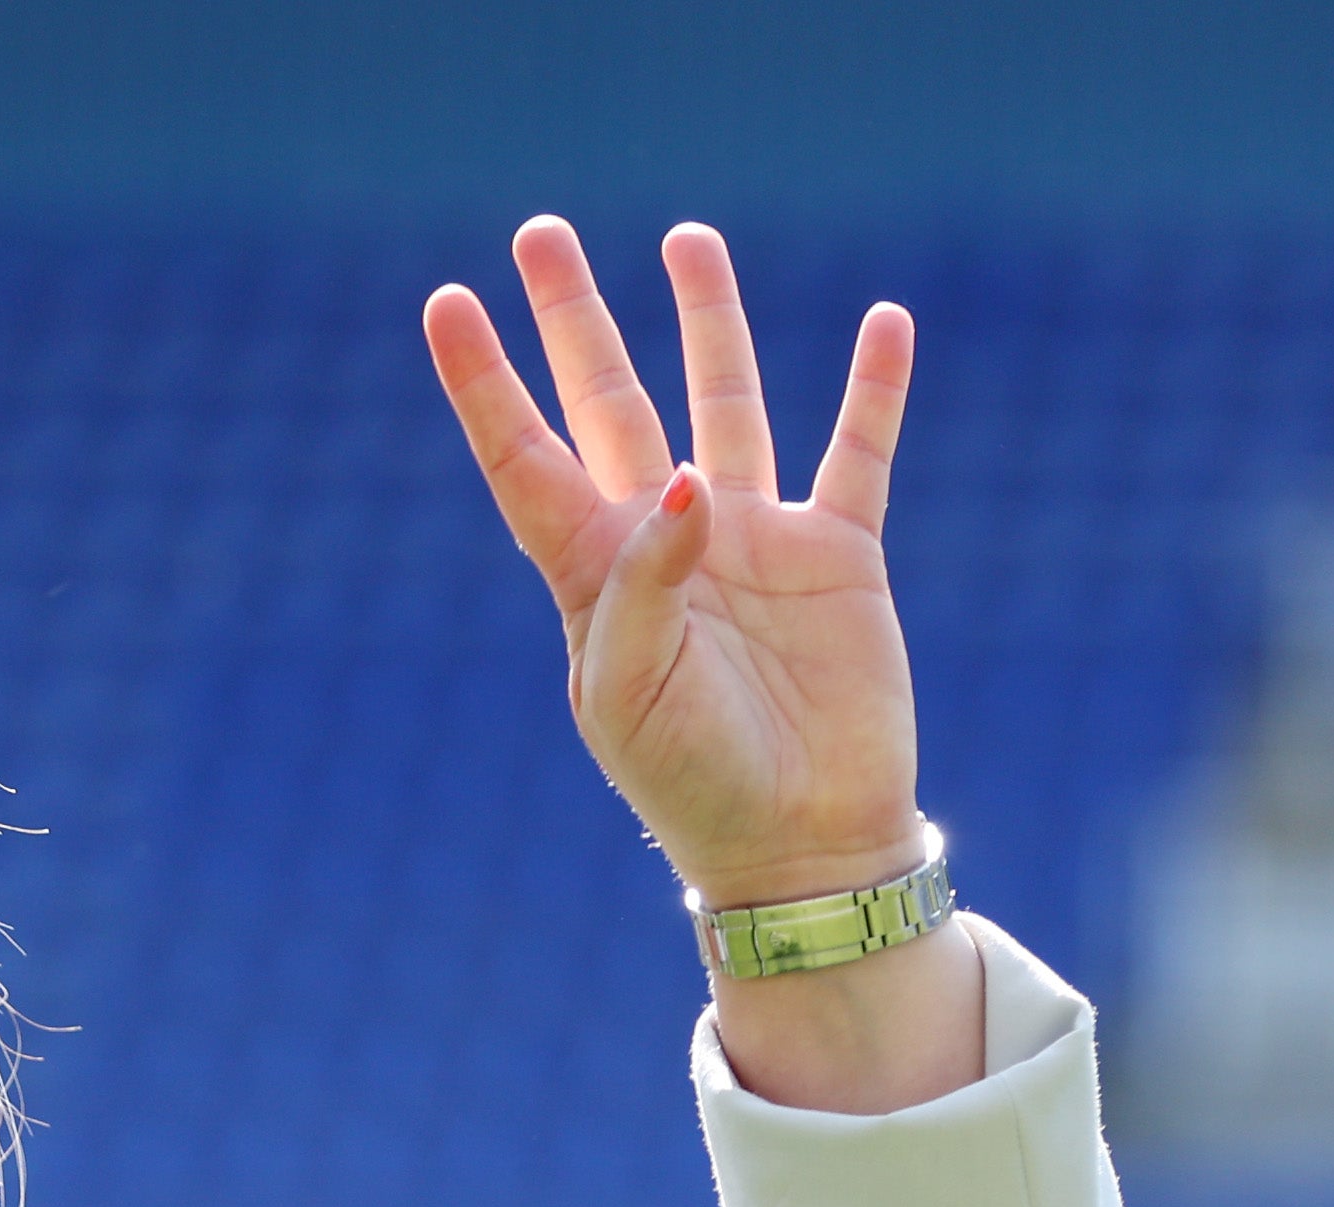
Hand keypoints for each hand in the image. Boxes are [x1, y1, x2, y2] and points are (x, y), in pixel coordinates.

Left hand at [427, 220, 919, 909]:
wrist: (800, 844)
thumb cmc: (695, 783)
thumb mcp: (636, 695)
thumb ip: (645, 586)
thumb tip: (690, 479)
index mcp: (596, 577)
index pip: (526, 457)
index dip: (484, 382)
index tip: (447, 303)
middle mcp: (669, 540)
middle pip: (610, 403)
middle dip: (574, 320)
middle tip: (539, 234)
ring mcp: (752, 541)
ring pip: (724, 401)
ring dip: (708, 321)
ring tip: (685, 239)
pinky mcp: (837, 556)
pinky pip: (857, 452)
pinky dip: (874, 389)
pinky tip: (886, 322)